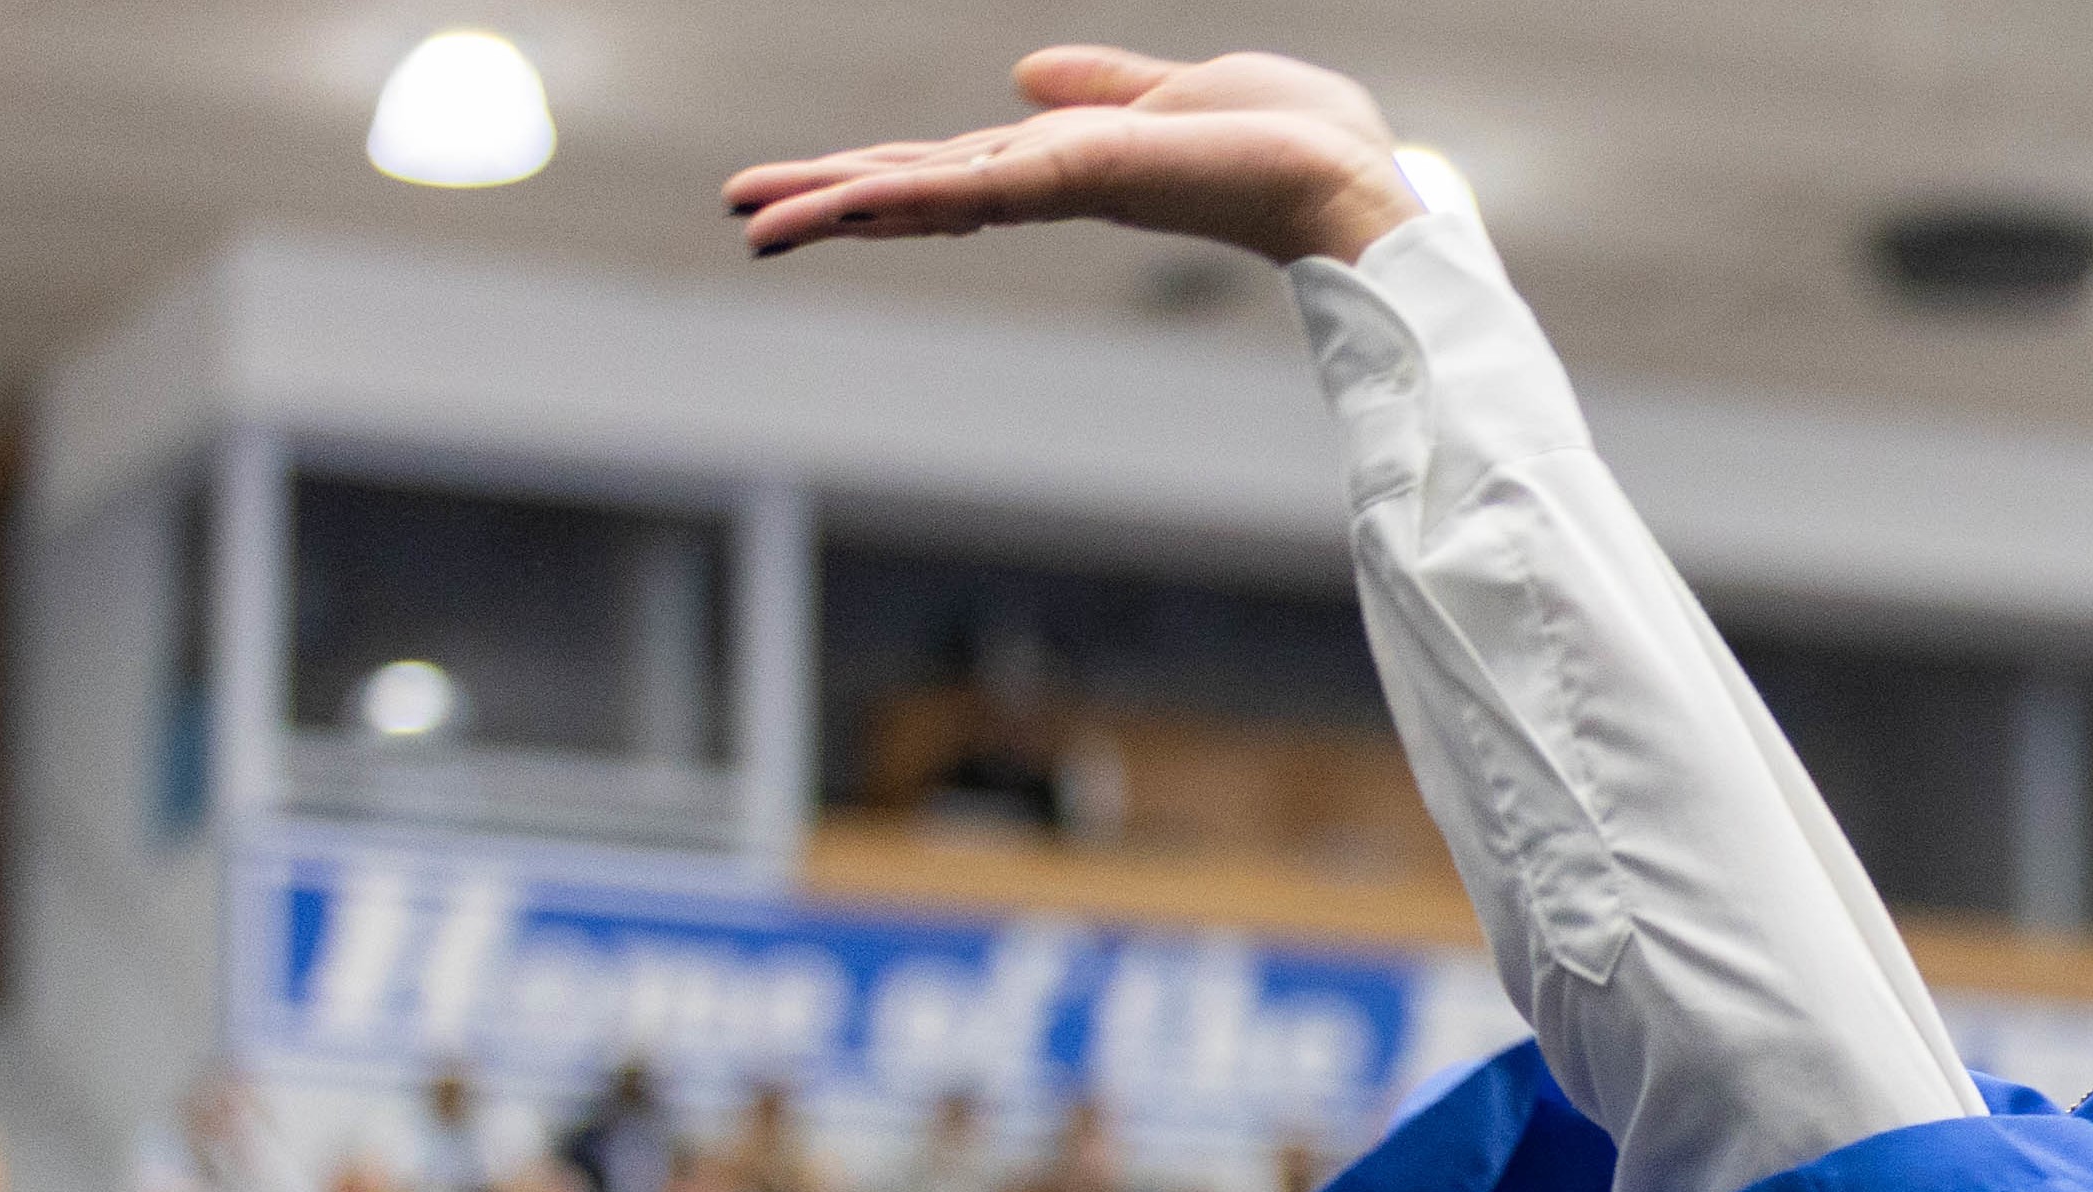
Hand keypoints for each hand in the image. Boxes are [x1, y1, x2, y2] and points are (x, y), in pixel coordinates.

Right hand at [722, 45, 1420, 268]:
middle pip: (919, 190)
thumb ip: (1105, 86)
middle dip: (831, 201)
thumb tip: (1030, 71)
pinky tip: (833, 203)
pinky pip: (970, 183)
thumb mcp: (1178, 93)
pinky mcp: (1077, 178)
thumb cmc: (1293, 142)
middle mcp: (1054, 183)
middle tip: (746, 216)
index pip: (951, 170)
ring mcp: (1060, 186)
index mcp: (1069, 161)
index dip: (879, 177)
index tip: (807, 189)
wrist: (1347, 178)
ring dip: (836, 205)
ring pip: (925, 194)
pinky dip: (901, 192)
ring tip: (753, 218)